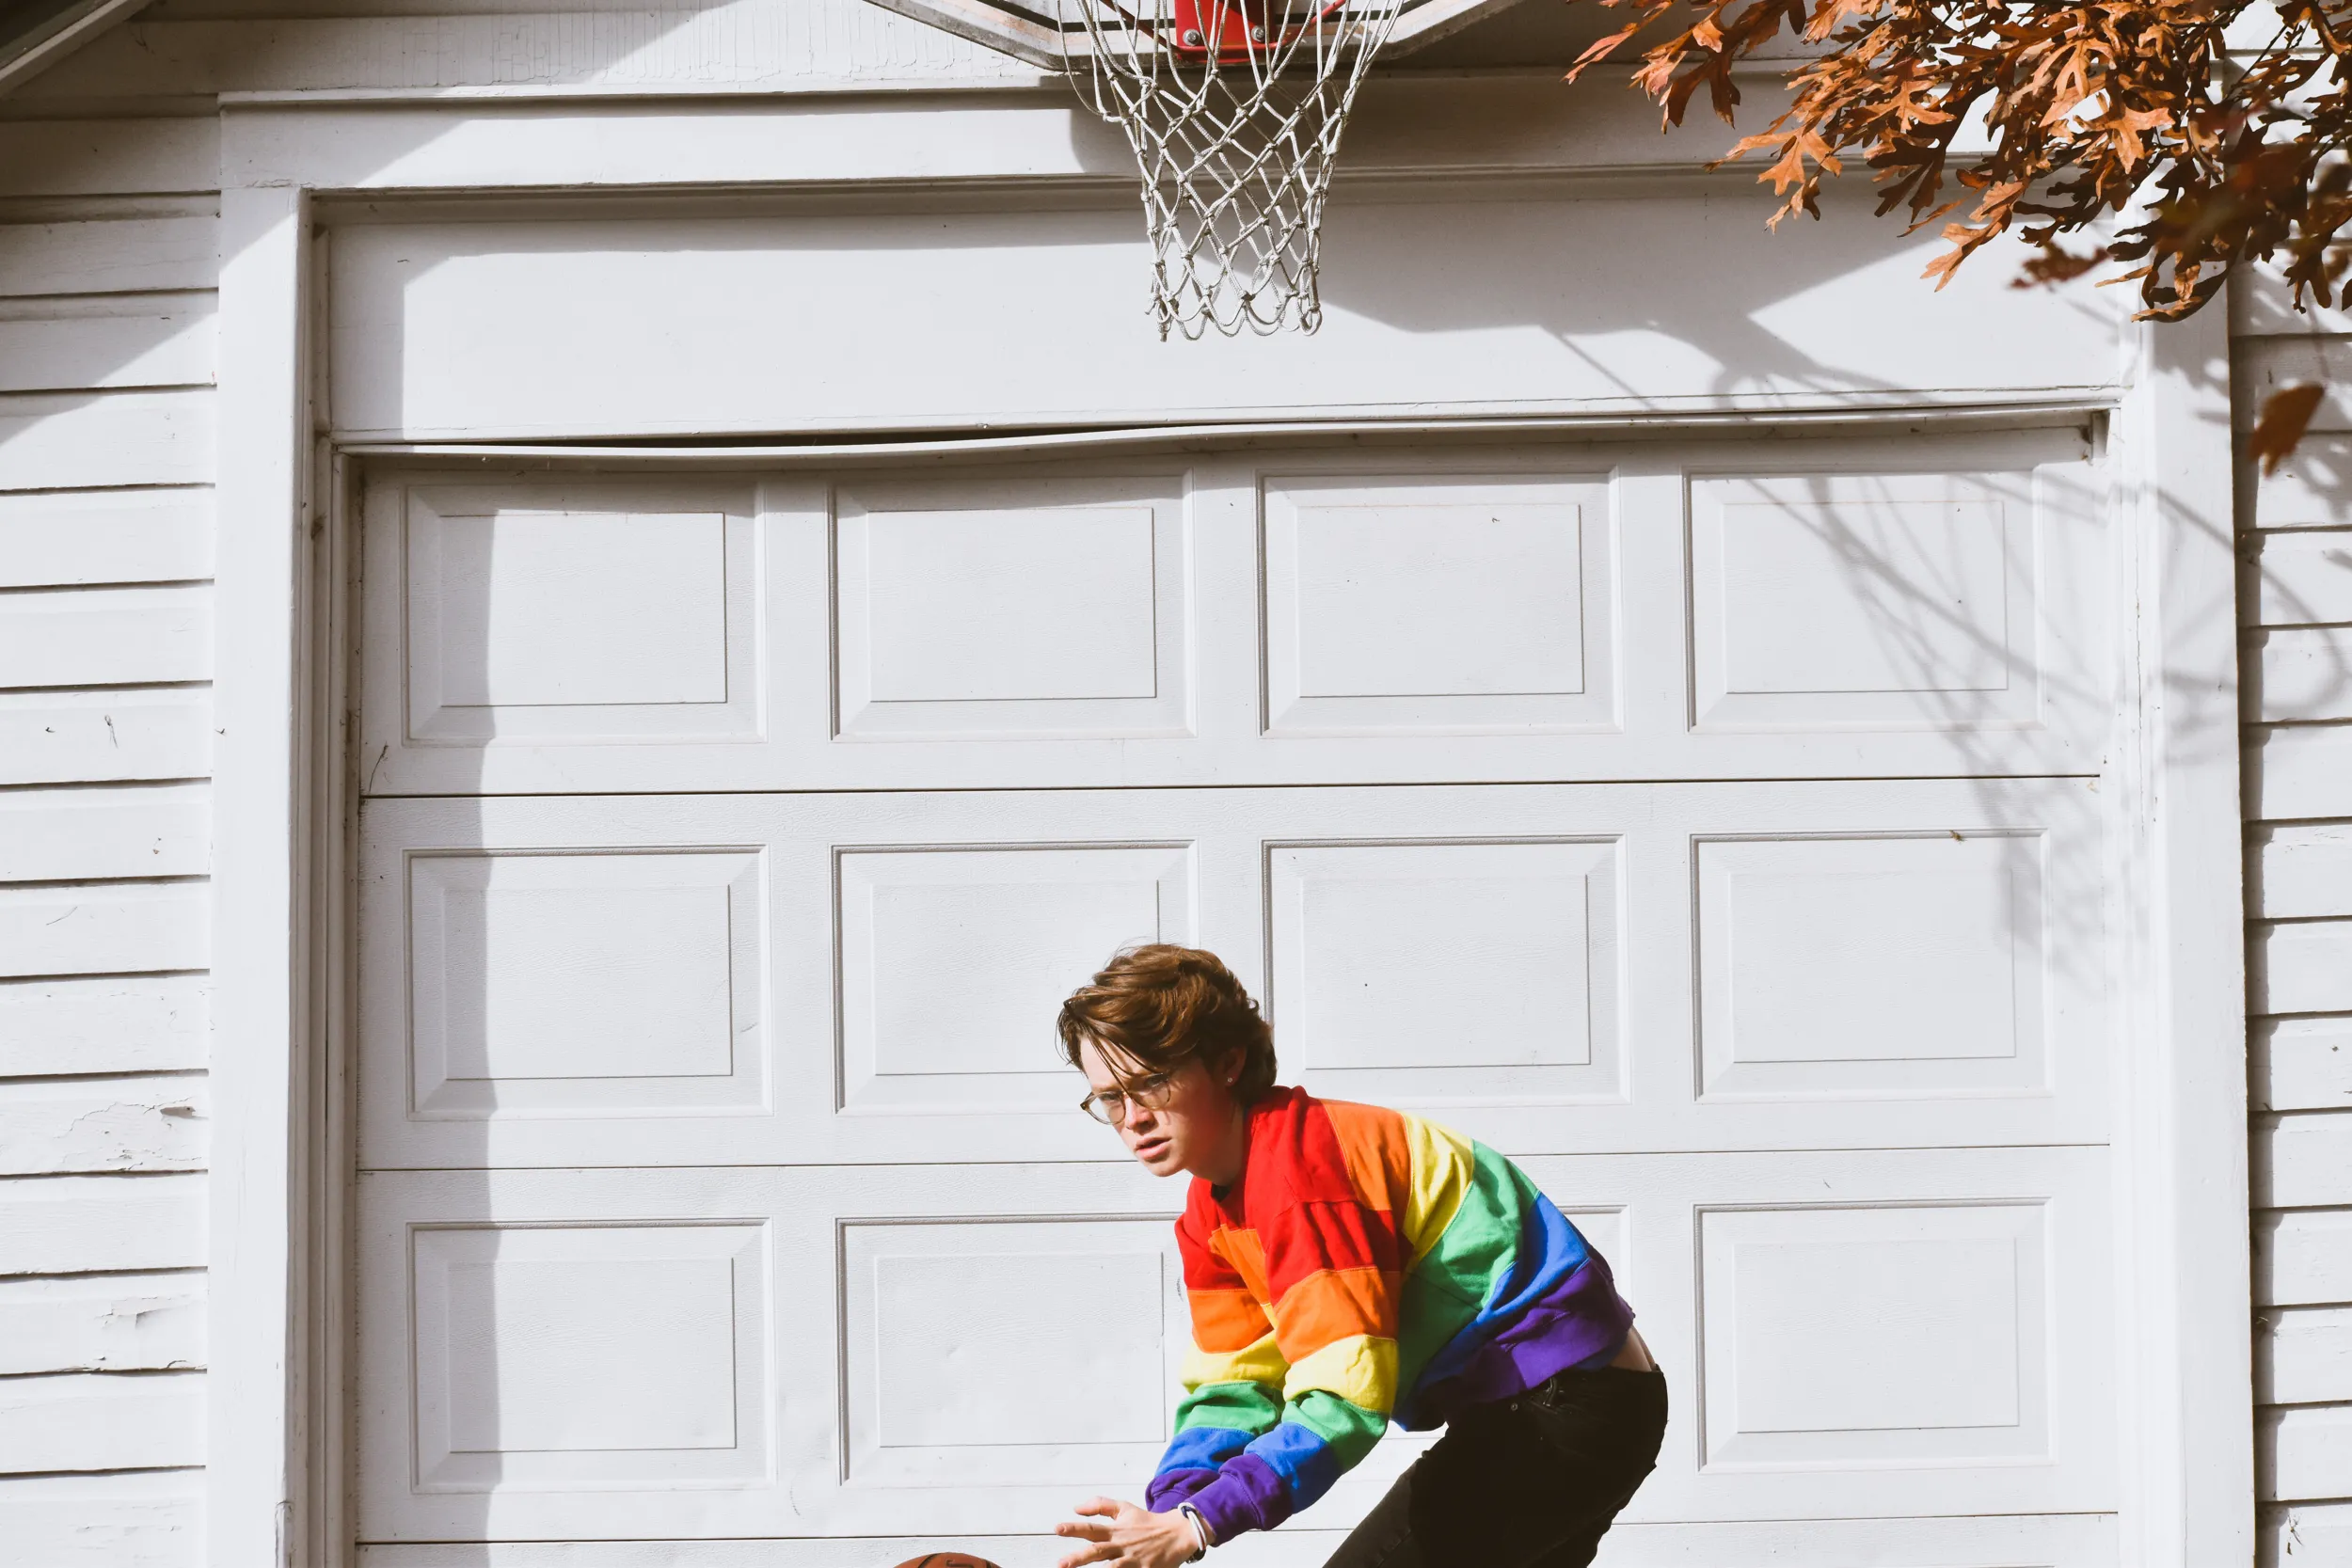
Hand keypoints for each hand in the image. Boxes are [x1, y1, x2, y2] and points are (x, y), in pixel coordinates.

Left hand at [1054, 1496, 1203, 1567]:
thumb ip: (1100, 1505)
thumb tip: (1076, 1508)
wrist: (1177, 1533)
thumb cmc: (1147, 1523)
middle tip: (1061, 1563)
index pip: (1091, 1528)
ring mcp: (1133, 1559)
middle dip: (1078, 1558)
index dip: (1074, 1528)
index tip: (1057, 1529)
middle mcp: (1121, 1545)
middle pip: (1097, 1551)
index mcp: (1115, 1530)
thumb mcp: (1124, 1508)